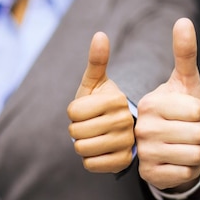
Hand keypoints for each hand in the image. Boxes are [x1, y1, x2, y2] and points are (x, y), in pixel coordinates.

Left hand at [67, 32, 133, 172]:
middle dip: (76, 129)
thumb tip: (100, 34)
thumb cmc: (100, 103)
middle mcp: (125, 121)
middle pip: (76, 132)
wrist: (117, 129)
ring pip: (82, 149)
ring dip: (82, 144)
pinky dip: (89, 159)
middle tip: (90, 125)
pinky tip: (100, 151)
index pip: (73, 112)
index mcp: (116, 100)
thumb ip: (96, 60)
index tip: (86, 110)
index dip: (74, 112)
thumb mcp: (95, 81)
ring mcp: (126, 143)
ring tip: (94, 137)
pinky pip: (90, 164)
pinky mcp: (123, 162)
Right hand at [136, 18, 199, 190]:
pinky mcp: (150, 175)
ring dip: (198, 151)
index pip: (198, 111)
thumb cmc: (180, 110)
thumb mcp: (185, 82)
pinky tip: (179, 161)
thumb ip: (185, 53)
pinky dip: (191, 168)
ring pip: (197, 154)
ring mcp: (145, 154)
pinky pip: (189, 172)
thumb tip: (183, 21)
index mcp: (151, 104)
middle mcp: (143, 129)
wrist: (167, 145)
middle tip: (186, 131)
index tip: (186, 114)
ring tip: (184, 145)